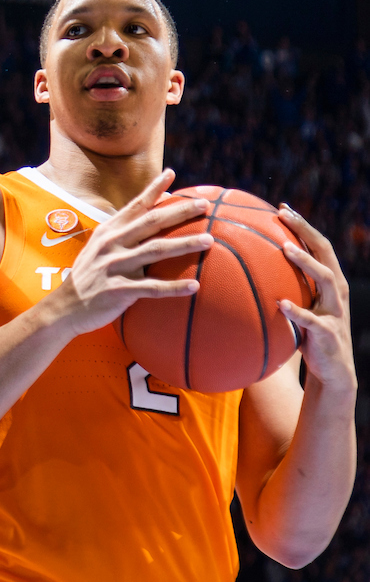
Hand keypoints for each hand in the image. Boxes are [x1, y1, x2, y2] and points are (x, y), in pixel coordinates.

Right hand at [54, 168, 212, 336]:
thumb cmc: (88, 277)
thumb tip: (148, 219)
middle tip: (203, 205)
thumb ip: (121, 235)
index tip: (171, 173)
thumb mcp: (98, 248)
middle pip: (151, 222)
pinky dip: (175, 287)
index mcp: (108, 231)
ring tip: (209, 240)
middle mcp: (112, 244)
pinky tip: (195, 286)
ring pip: (156, 250)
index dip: (154, 189)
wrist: (64, 308)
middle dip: (179, 211)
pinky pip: (152, 288)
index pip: (135, 205)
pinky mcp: (118, 290)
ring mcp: (115, 266)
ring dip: (185, 244)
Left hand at [278, 205, 356, 395]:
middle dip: (306, 231)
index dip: (303, 226)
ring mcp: (335, 312)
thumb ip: (284, 290)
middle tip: (284, 215)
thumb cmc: (308, 336)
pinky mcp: (329, 334)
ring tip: (286, 249)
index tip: (282, 208)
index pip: (319, 246)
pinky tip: (279, 304)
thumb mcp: (299, 308)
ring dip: (306, 262)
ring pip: (326, 279)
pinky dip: (296, 311)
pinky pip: (312, 320)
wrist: (333, 373)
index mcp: (331, 283)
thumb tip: (245, 273)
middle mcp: (337, 292)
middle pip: (325, 252)